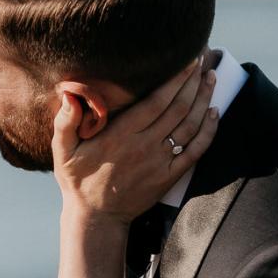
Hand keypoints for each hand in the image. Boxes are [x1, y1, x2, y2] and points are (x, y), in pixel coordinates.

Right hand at [52, 62, 217, 225]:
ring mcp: (160, 162)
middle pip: (177, 108)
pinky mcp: (169, 176)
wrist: (97, 218)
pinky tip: (215, 112)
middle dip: (192, 81)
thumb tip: (69, 94)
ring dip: (204, 100)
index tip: (184, 60)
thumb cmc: (78, 180)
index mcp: (121, 135)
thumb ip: (65, 122)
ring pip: (190, 125)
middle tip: (201, 59)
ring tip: (211, 77)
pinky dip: (208, 131)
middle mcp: (144, 146)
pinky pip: (195, 150)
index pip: (155, 101)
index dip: (174, 79)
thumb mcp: (62, 151)